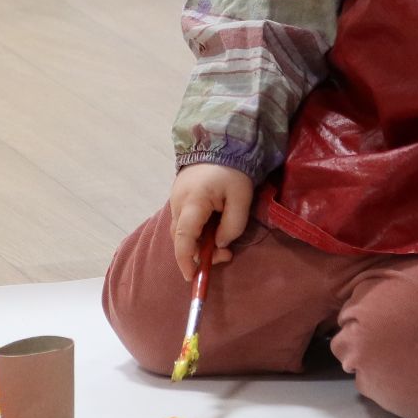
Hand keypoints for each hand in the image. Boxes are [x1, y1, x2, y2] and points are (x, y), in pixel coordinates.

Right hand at [168, 164, 253, 279]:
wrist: (221, 141)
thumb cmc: (233, 169)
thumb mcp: (241, 198)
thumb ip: (232, 225)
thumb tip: (220, 245)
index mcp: (193, 202)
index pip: (183, 238)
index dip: (186, 260)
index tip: (192, 276)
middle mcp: (178, 203)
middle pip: (180, 238)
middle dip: (198, 254)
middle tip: (225, 255)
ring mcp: (176, 199)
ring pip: (181, 231)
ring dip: (198, 244)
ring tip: (222, 244)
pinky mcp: (180, 197)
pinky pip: (184, 222)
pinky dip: (196, 233)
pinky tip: (213, 231)